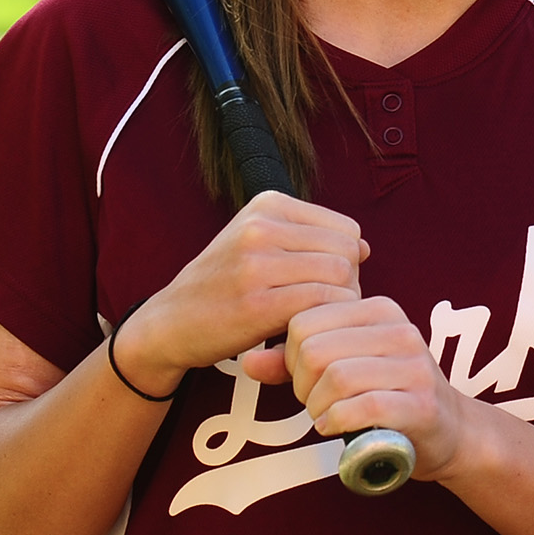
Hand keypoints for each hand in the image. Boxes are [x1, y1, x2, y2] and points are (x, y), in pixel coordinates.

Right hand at [117, 194, 367, 394]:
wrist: (169, 322)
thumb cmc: (224, 285)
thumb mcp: (260, 244)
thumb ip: (311, 240)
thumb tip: (364, 247)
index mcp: (268, 203)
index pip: (346, 229)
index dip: (345, 262)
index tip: (320, 284)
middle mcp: (261, 226)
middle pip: (347, 252)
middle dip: (346, 284)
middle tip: (320, 307)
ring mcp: (256, 263)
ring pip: (339, 277)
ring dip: (336, 305)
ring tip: (311, 317)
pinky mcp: (255, 303)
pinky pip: (321, 304)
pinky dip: (322, 321)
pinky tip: (301, 330)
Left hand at [270, 292, 476, 479]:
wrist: (450, 432)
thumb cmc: (388, 397)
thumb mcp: (342, 368)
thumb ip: (295, 363)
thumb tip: (248, 361)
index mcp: (378, 310)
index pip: (305, 321)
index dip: (290, 358)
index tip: (305, 380)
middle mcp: (399, 330)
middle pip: (315, 350)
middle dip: (302, 385)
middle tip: (314, 403)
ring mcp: (414, 366)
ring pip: (335, 377)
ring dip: (318, 407)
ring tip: (326, 416)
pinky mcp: (421, 403)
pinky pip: (362, 406)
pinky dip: (337, 421)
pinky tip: (336, 428)